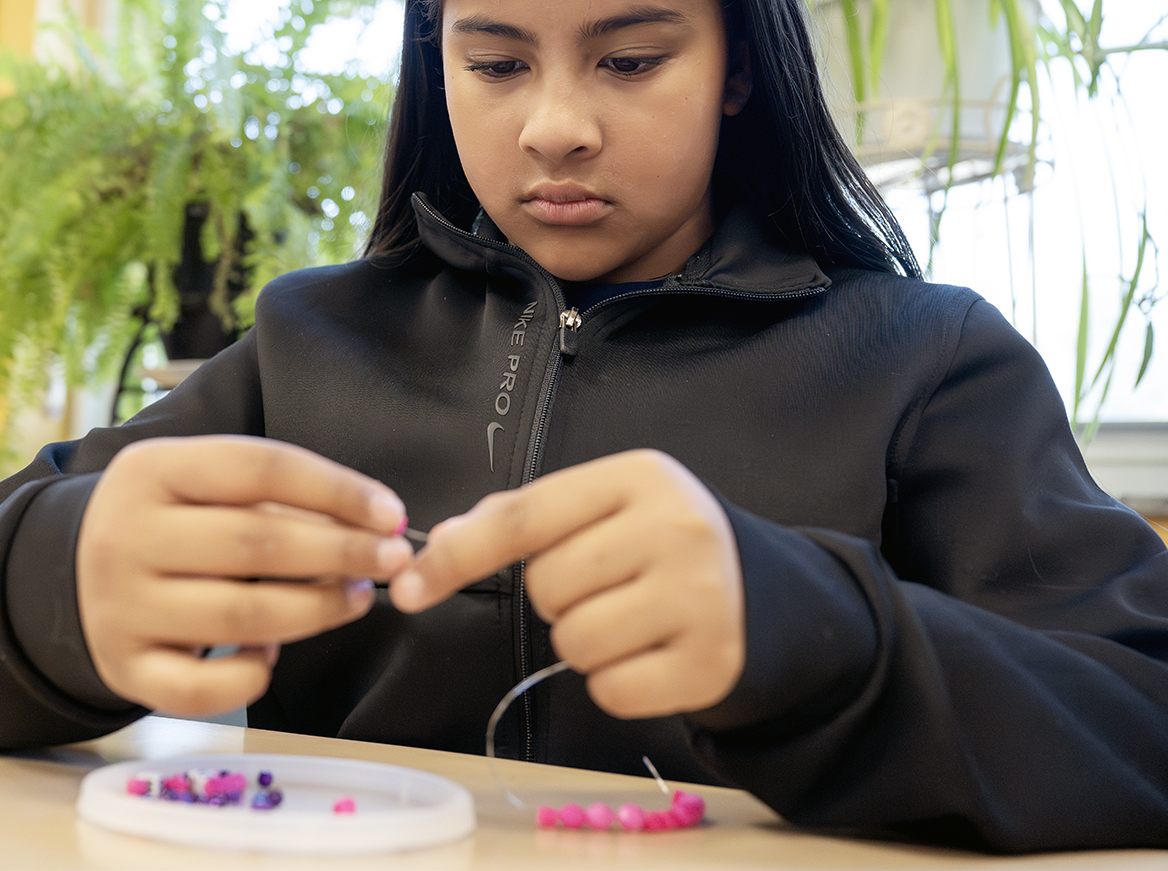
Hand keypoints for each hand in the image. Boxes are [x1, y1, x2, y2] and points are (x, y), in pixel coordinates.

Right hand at [76, 436, 411, 716]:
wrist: (72, 571)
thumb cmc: (167, 520)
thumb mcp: (198, 482)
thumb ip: (270, 494)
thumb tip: (372, 523)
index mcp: (151, 469)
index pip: (260, 467)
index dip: (336, 489)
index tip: (391, 513)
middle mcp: (126, 536)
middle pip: (256, 544)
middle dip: (341, 553)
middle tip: (390, 561)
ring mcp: (119, 607)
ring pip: (240, 616)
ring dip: (316, 611)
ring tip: (356, 599)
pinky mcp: (124, 668)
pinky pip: (202, 687)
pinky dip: (252, 675)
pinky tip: (274, 655)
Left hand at [388, 449, 743, 717]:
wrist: (759, 592)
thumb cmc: (655, 545)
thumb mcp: (599, 510)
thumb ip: (517, 519)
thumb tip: (437, 545)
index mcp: (639, 476)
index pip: (524, 516)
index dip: (457, 554)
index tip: (407, 589)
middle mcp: (676, 528)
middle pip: (547, 586)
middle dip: (556, 597)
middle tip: (602, 587)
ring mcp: (701, 596)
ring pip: (574, 642)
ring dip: (582, 643)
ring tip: (626, 620)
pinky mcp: (711, 662)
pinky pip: (611, 691)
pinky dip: (615, 684)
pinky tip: (648, 655)